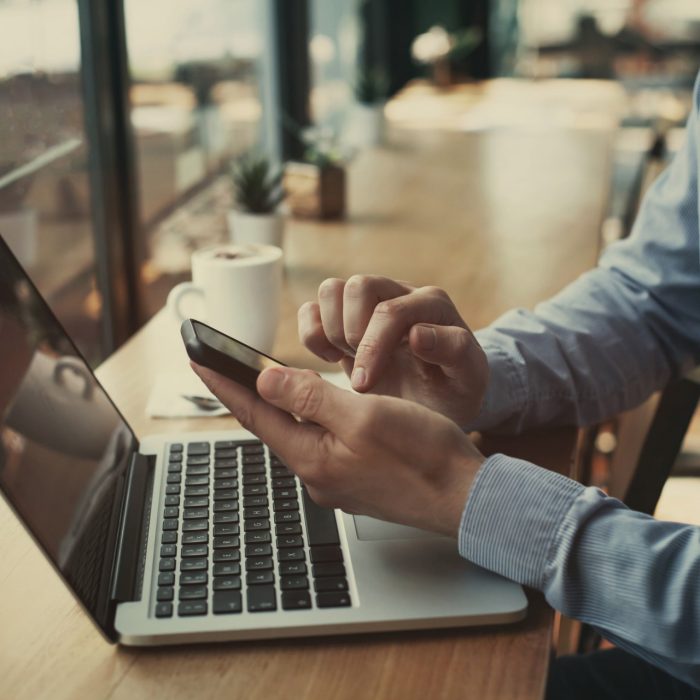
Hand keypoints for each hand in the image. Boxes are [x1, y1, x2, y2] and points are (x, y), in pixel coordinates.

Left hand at [192, 363, 484, 536]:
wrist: (462, 496)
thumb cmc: (422, 456)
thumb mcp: (363, 416)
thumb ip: (310, 398)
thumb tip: (265, 382)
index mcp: (312, 457)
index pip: (254, 414)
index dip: (224, 383)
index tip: (198, 358)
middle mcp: (316, 472)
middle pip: (269, 425)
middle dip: (243, 393)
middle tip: (221, 365)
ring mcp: (335, 477)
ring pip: (294, 432)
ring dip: (275, 405)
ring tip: (258, 380)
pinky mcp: (353, 476)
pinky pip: (318, 440)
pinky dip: (306, 417)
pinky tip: (309, 408)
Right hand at [298, 275, 488, 425]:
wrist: (437, 402)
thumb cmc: (453, 391)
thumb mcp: (468, 379)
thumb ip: (455, 351)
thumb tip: (417, 333)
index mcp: (433, 304)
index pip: (391, 310)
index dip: (372, 346)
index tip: (366, 385)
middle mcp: (400, 294)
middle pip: (358, 286)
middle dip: (352, 334)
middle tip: (364, 373)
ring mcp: (370, 303)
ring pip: (332, 290)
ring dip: (332, 330)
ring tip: (349, 360)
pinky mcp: (345, 318)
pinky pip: (312, 308)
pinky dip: (313, 333)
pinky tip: (331, 358)